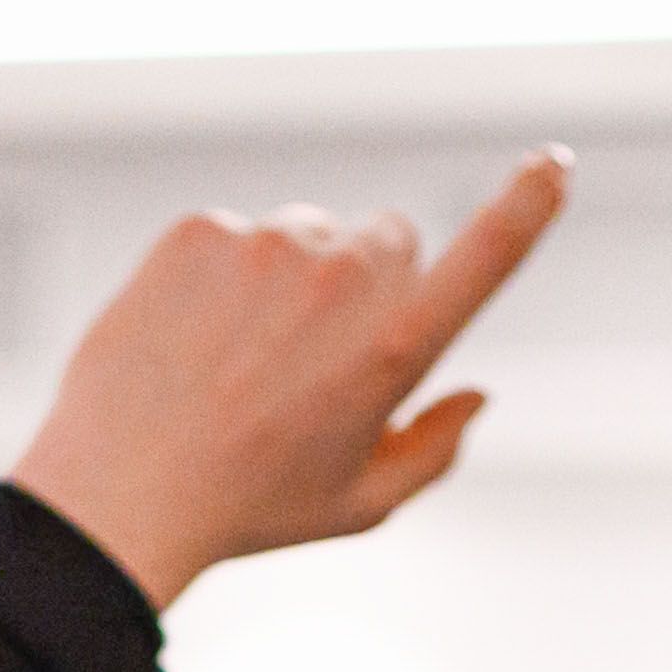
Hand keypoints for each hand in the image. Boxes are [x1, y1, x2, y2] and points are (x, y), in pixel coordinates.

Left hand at [10, 151, 570, 604]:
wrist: (117, 493)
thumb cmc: (247, 508)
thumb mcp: (360, 504)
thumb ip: (435, 448)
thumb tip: (476, 394)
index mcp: (396, 347)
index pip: (487, 255)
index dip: (529, 205)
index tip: (554, 163)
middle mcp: (342, 280)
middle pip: (389, 239)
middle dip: (369, 283)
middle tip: (312, 360)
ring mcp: (268, 245)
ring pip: (306, 235)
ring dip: (289, 281)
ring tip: (236, 362)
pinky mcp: (200, 229)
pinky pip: (233, 236)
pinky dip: (220, 278)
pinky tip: (191, 340)